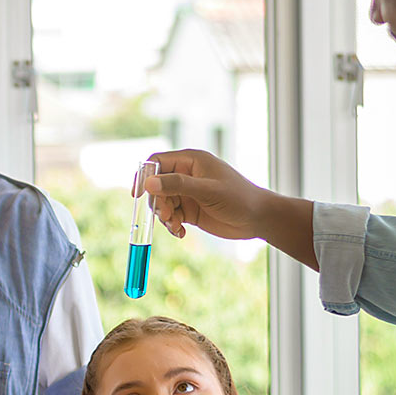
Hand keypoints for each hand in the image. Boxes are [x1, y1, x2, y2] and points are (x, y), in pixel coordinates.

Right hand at [142, 149, 267, 241]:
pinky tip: (180, 233)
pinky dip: (172, 226)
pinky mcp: (190, 211)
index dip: (145, 176)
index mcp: (191, 161)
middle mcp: (187, 175)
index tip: (137, 194)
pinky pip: (171, 217)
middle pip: (156, 186)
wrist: (257, 219)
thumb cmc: (238, 198)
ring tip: (176, 227)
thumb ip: (177, 185)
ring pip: (162, 203)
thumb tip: (149, 183)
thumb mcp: (207, 190)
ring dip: (164, 217)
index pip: (158, 162)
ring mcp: (188, 194)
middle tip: (165, 216)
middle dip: (157, 202)